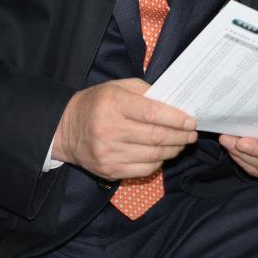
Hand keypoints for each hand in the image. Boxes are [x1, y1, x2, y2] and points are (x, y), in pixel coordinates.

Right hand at [51, 78, 196, 181]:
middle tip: (192, 134)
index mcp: (113, 104)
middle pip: (155, 136)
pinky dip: (159, 162)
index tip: (191, 121)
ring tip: (182, 143)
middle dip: (180, 136)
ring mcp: (108, 153)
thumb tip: (175, 104)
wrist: (65, 129)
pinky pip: (143, 170)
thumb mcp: (118, 87)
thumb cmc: (97, 103)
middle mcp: (110, 130)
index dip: (176, 119)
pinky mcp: (109, 170)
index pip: (152, 113)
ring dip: (173, 150)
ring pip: (153, 155)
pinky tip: (163, 154)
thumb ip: (146, 92)